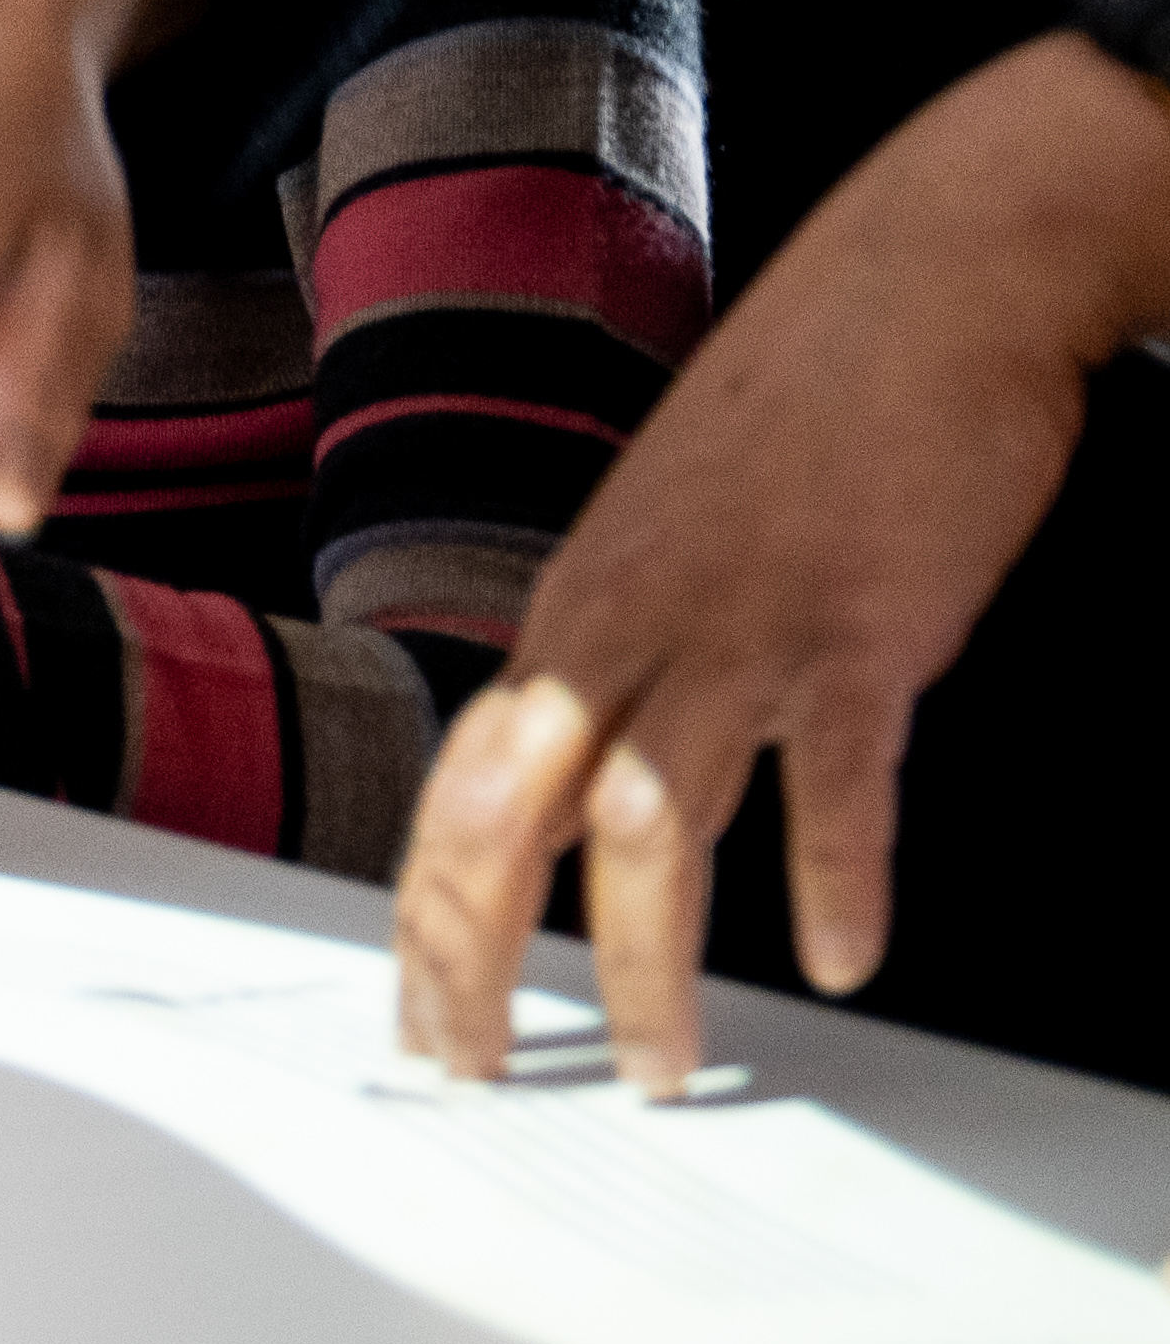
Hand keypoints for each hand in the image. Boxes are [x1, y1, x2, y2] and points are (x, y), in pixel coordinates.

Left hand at [393, 31, 1169, 1092]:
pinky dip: (834, 876)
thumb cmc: (806, 403)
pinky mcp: (861, 628)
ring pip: (648, 823)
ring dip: (645, 965)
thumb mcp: (673, 531)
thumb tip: (598, 761)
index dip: (424, 912)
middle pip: (504, 815)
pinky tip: (836, 954)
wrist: (926, 275)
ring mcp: (741, 627)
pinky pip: (834, 777)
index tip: (417, 1012)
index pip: (458, 786)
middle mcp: (629, 621)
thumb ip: (632, 645)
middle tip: (473, 1068)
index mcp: (577, 605)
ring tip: (660, 1066)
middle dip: (472, 955)